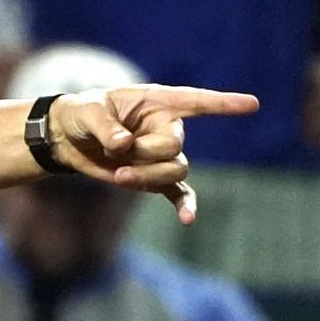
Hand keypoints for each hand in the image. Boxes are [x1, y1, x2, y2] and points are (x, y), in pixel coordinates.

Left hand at [49, 86, 260, 224]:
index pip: (196, 101)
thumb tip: (124, 145)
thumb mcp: (87, 111)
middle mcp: (165, 127)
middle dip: (144, 154)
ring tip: (118, 174)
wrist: (67, 137)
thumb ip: (105, 127)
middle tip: (114, 150)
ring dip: (146, 177)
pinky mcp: (151, 176)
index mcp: (156, 102)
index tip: (252, 105)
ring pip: (174, 170)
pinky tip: (188, 219)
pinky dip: (184, 205)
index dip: (223, 103)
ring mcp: (161, 154)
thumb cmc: (81, 114)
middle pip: (174, 146)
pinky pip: (177, 191)